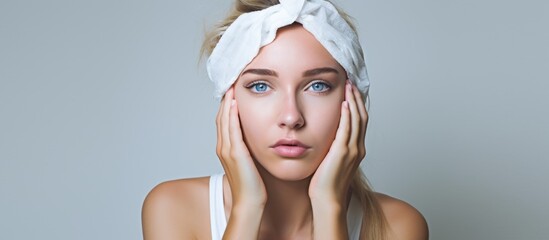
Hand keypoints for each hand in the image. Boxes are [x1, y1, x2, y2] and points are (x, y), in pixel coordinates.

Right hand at [216, 87, 266, 206]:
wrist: (249, 202)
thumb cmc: (253, 186)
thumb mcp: (249, 163)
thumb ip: (249, 150)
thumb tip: (256, 139)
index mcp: (225, 149)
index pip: (224, 121)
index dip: (227, 106)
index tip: (232, 92)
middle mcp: (223, 148)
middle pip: (221, 117)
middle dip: (225, 100)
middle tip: (230, 83)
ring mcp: (227, 150)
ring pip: (224, 120)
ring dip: (227, 103)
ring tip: (231, 87)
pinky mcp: (235, 153)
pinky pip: (232, 129)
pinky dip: (231, 115)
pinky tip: (235, 104)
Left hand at [308, 81, 367, 205]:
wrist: (327, 199)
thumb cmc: (325, 184)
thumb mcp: (331, 160)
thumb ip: (332, 147)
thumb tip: (325, 135)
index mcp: (357, 150)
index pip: (361, 122)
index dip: (358, 105)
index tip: (353, 91)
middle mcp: (358, 148)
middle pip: (362, 117)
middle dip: (358, 98)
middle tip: (352, 82)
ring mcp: (352, 150)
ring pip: (357, 119)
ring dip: (353, 101)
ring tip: (349, 86)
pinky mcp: (342, 152)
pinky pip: (347, 129)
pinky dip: (347, 115)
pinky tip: (345, 103)